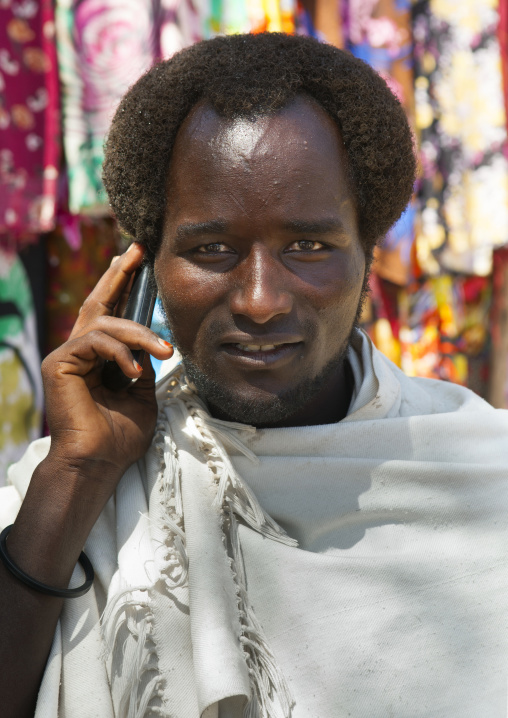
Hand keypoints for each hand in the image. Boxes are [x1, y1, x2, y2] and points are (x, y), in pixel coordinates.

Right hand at [41, 242, 172, 487]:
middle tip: (137, 251)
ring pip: (105, 324)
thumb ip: (142, 368)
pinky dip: (121, 353)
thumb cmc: (119, 437)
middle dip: (120, 275)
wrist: (99, 462)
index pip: (111, 315)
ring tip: (163, 351)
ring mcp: (67, 356)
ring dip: (140, 334)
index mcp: (98, 358)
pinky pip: (95, 342)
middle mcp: (79, 352)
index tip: (140, 263)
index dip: (124, 288)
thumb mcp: (141, 396)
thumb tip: (153, 348)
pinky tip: (135, 371)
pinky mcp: (60, 363)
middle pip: (98, 303)